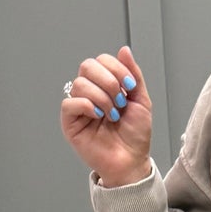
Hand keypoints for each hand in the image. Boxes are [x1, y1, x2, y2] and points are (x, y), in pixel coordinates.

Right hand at [61, 45, 153, 186]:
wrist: (132, 161)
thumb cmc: (136, 136)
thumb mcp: (141, 101)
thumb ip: (133, 75)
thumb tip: (124, 50)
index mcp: (106, 86)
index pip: (102, 61)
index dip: (117, 69)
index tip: (130, 86)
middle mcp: (91, 93)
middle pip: (87, 66)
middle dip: (109, 81)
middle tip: (120, 100)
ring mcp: (79, 107)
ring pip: (80, 83)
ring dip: (102, 98)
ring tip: (112, 114)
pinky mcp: (70, 122)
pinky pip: (69, 103)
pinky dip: (87, 106)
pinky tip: (98, 116)